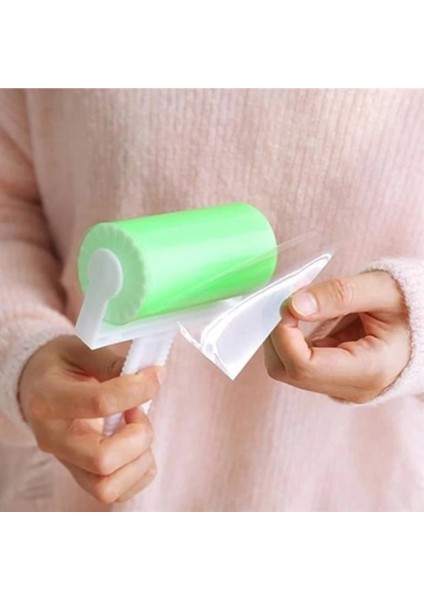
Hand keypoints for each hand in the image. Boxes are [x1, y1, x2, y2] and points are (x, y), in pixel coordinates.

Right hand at [19, 335, 162, 503]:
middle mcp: (54, 439)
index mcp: (49, 399)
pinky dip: (141, 471)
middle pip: (102, 460)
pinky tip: (136, 443)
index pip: (98, 403)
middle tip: (138, 410)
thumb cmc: (61, 366)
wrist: (37, 388)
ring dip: (139, 458)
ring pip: (108, 488)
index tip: (155, 375)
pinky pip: (119, 493)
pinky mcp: (83, 477)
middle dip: (138, 435)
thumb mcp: (79, 350)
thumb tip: (150, 376)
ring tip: (135, 428)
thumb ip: (111, 362)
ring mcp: (68, 463)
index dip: (137, 389)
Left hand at [264, 271, 409, 402]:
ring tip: (298, 304)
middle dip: (277, 334)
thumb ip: (338, 295)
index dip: (284, 334)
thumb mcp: (380, 290)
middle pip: (287, 370)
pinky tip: (303, 315)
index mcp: (368, 370)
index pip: (303, 366)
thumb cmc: (410, 306)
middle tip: (286, 300)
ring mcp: (340, 386)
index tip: (286, 303)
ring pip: (287, 367)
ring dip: (282, 335)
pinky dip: (290, 337)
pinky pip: (296, 361)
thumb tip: (293, 305)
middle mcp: (351, 387)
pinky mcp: (332, 377)